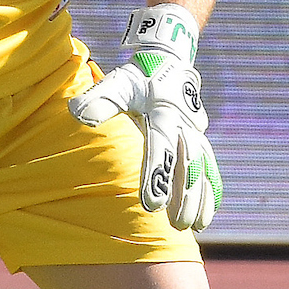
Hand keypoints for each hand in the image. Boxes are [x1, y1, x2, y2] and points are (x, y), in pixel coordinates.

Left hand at [68, 3, 222, 232]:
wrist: (168, 62)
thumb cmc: (138, 77)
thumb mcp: (119, 83)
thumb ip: (101, 98)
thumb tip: (77, 113)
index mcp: (164, 115)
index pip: (161, 150)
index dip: (156, 177)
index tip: (151, 206)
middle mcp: (185, 127)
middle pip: (188, 165)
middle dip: (184, 195)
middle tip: (178, 224)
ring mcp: (196, 135)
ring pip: (202, 170)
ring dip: (201, 198)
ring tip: (196, 226)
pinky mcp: (200, 141)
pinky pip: (210, 168)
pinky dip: (211, 190)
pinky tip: (206, 215)